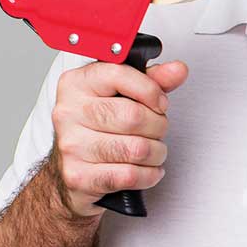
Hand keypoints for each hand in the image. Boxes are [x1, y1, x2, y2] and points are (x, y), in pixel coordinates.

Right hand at [49, 60, 188, 217]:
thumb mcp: (122, 94)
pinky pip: (129, 175)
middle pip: (134, 116)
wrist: (68, 169)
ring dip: (156, 152)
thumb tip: (177, 70)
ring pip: (137, 149)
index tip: (160, 102)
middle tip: (157, 129)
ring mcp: (71, 146)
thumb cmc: (98, 126)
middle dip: (158, 125)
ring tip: (153, 150)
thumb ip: (152, 79)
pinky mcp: (78, 176)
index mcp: (77, 84)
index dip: (150, 90)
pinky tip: (147, 169)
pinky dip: (148, 174)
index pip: (119, 75)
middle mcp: (69, 112)